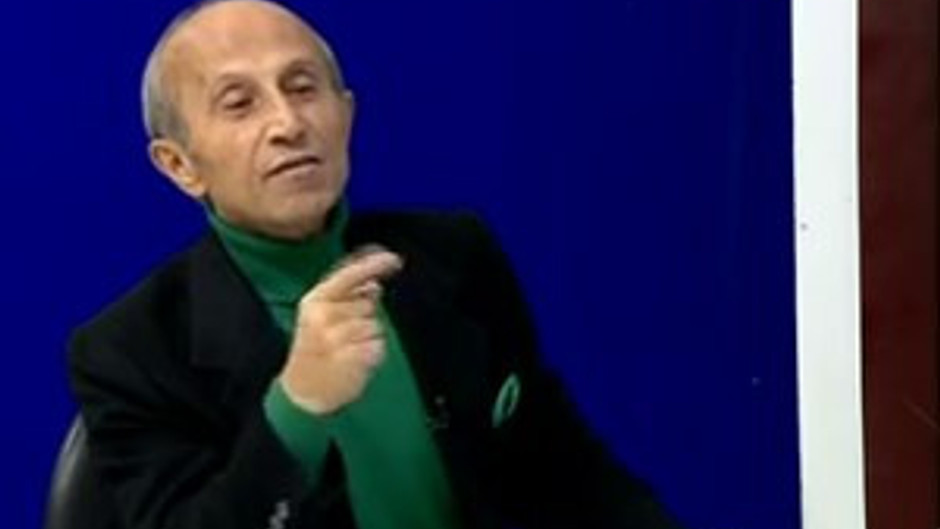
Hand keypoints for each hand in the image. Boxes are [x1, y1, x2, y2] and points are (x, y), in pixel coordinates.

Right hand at [279, 246, 402, 414]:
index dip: (374, 265)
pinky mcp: (351, 359)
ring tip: (348, 349)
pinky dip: (373, 354)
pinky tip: (354, 361)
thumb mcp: (321, 315)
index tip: (394, 259)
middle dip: (364, 316)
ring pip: (376, 326)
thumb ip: (346, 295)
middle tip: (344, 335)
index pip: (349, 275)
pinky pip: (378, 347)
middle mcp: (323, 317)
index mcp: (315, 301)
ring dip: (369, 338)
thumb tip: (375, 283)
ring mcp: (336, 339)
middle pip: (369, 304)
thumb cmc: (315, 348)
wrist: (304, 389)